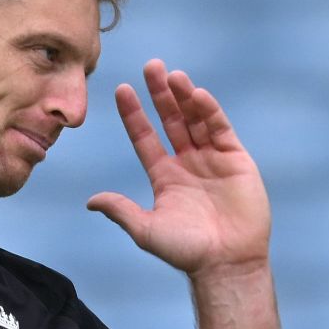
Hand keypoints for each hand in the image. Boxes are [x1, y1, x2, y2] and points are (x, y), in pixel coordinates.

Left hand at [87, 59, 270, 277]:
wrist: (227, 263)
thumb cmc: (187, 251)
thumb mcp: (146, 230)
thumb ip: (122, 210)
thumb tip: (91, 201)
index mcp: (165, 177)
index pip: (146, 138)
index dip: (134, 114)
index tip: (122, 90)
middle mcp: (188, 164)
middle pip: (171, 120)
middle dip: (160, 94)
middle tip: (151, 66)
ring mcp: (213, 160)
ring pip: (196, 119)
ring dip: (184, 97)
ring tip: (173, 75)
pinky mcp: (237, 160)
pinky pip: (221, 129)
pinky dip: (210, 111)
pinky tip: (197, 95)